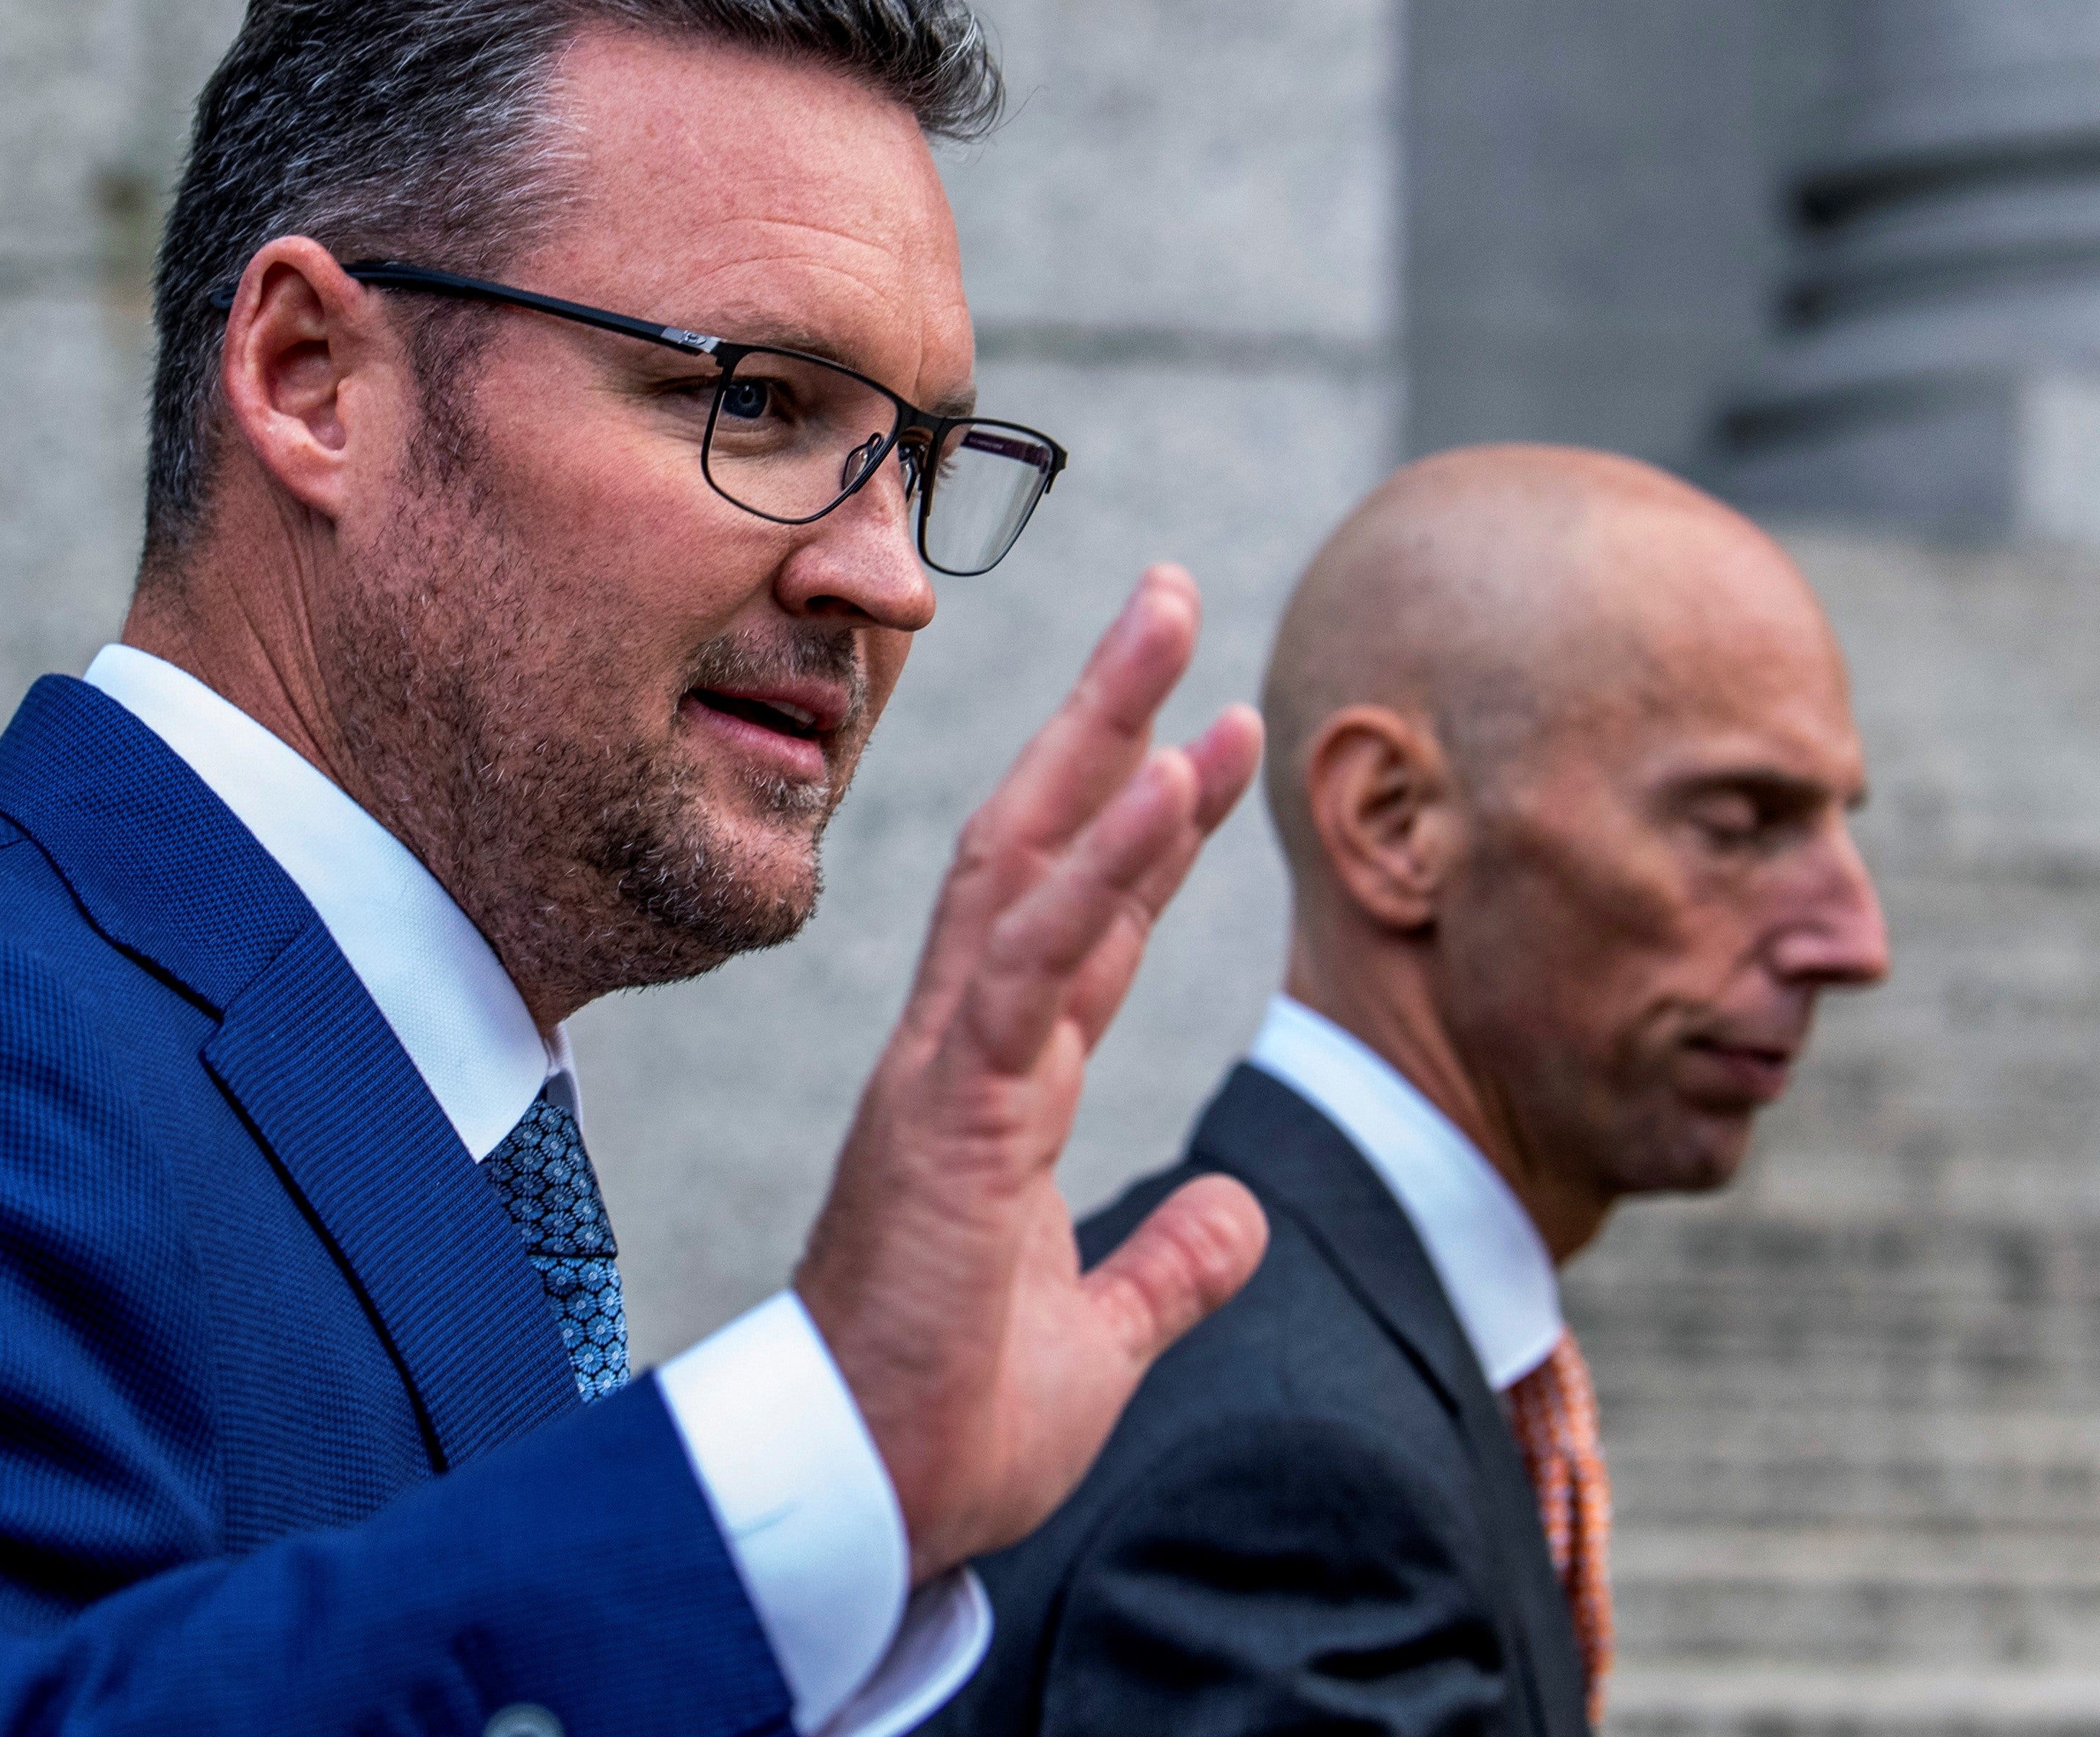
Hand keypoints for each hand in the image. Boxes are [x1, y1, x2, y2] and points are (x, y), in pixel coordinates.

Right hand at [793, 564, 1270, 1581]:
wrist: (866, 1504)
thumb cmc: (947, 1428)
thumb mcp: (1096, 1342)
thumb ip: (1164, 1268)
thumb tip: (1233, 1208)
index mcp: (995, 1096)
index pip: (1085, 928)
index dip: (1148, 828)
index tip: (1208, 733)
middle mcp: (965, 1055)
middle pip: (1040, 848)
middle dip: (1105, 717)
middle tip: (1168, 595)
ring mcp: (949, 1071)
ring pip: (1027, 865)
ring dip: (1106, 738)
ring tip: (1175, 625)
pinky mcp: (947, 1110)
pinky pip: (1032, 961)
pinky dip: (1104, 865)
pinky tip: (1167, 780)